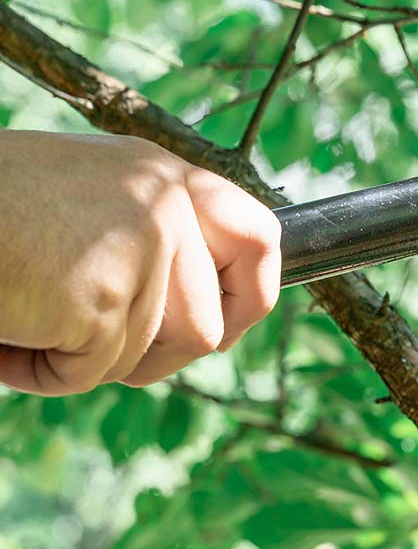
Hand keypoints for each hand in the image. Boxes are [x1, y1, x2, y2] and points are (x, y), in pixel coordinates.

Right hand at [0, 130, 280, 394]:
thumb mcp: (88, 203)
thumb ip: (150, 237)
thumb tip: (212, 316)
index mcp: (163, 176)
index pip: (261, 238)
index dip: (253, 295)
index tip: (228, 326)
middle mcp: (164, 203)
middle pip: (210, 326)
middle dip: (154, 356)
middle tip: (95, 345)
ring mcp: (140, 246)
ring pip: (149, 358)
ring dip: (87, 361)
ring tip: (29, 317)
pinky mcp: (101, 295)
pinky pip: (88, 372)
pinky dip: (39, 370)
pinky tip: (5, 329)